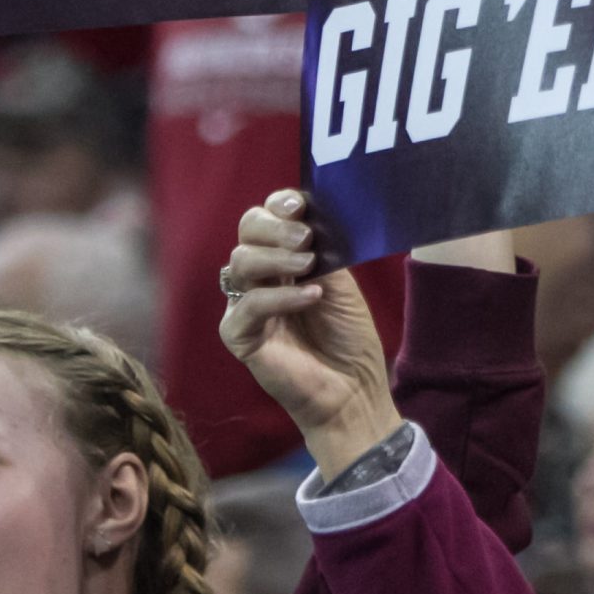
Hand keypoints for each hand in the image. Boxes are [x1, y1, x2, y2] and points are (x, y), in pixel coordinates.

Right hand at [220, 191, 401, 470]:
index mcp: (282, 260)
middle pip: (246, 233)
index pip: (265, 219)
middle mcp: (259, 278)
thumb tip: (309, 215)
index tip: (298, 205)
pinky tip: (311, 297)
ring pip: (240, 262)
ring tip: (311, 269)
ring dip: (278, 259)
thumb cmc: (348, 338)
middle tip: (305, 238)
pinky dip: (280, 297)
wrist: (353, 389)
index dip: (277, 206)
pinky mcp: (239, 336)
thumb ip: (323, 249)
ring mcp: (246, 306)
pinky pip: (247, 305)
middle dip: (274, 227)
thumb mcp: (342, 283)